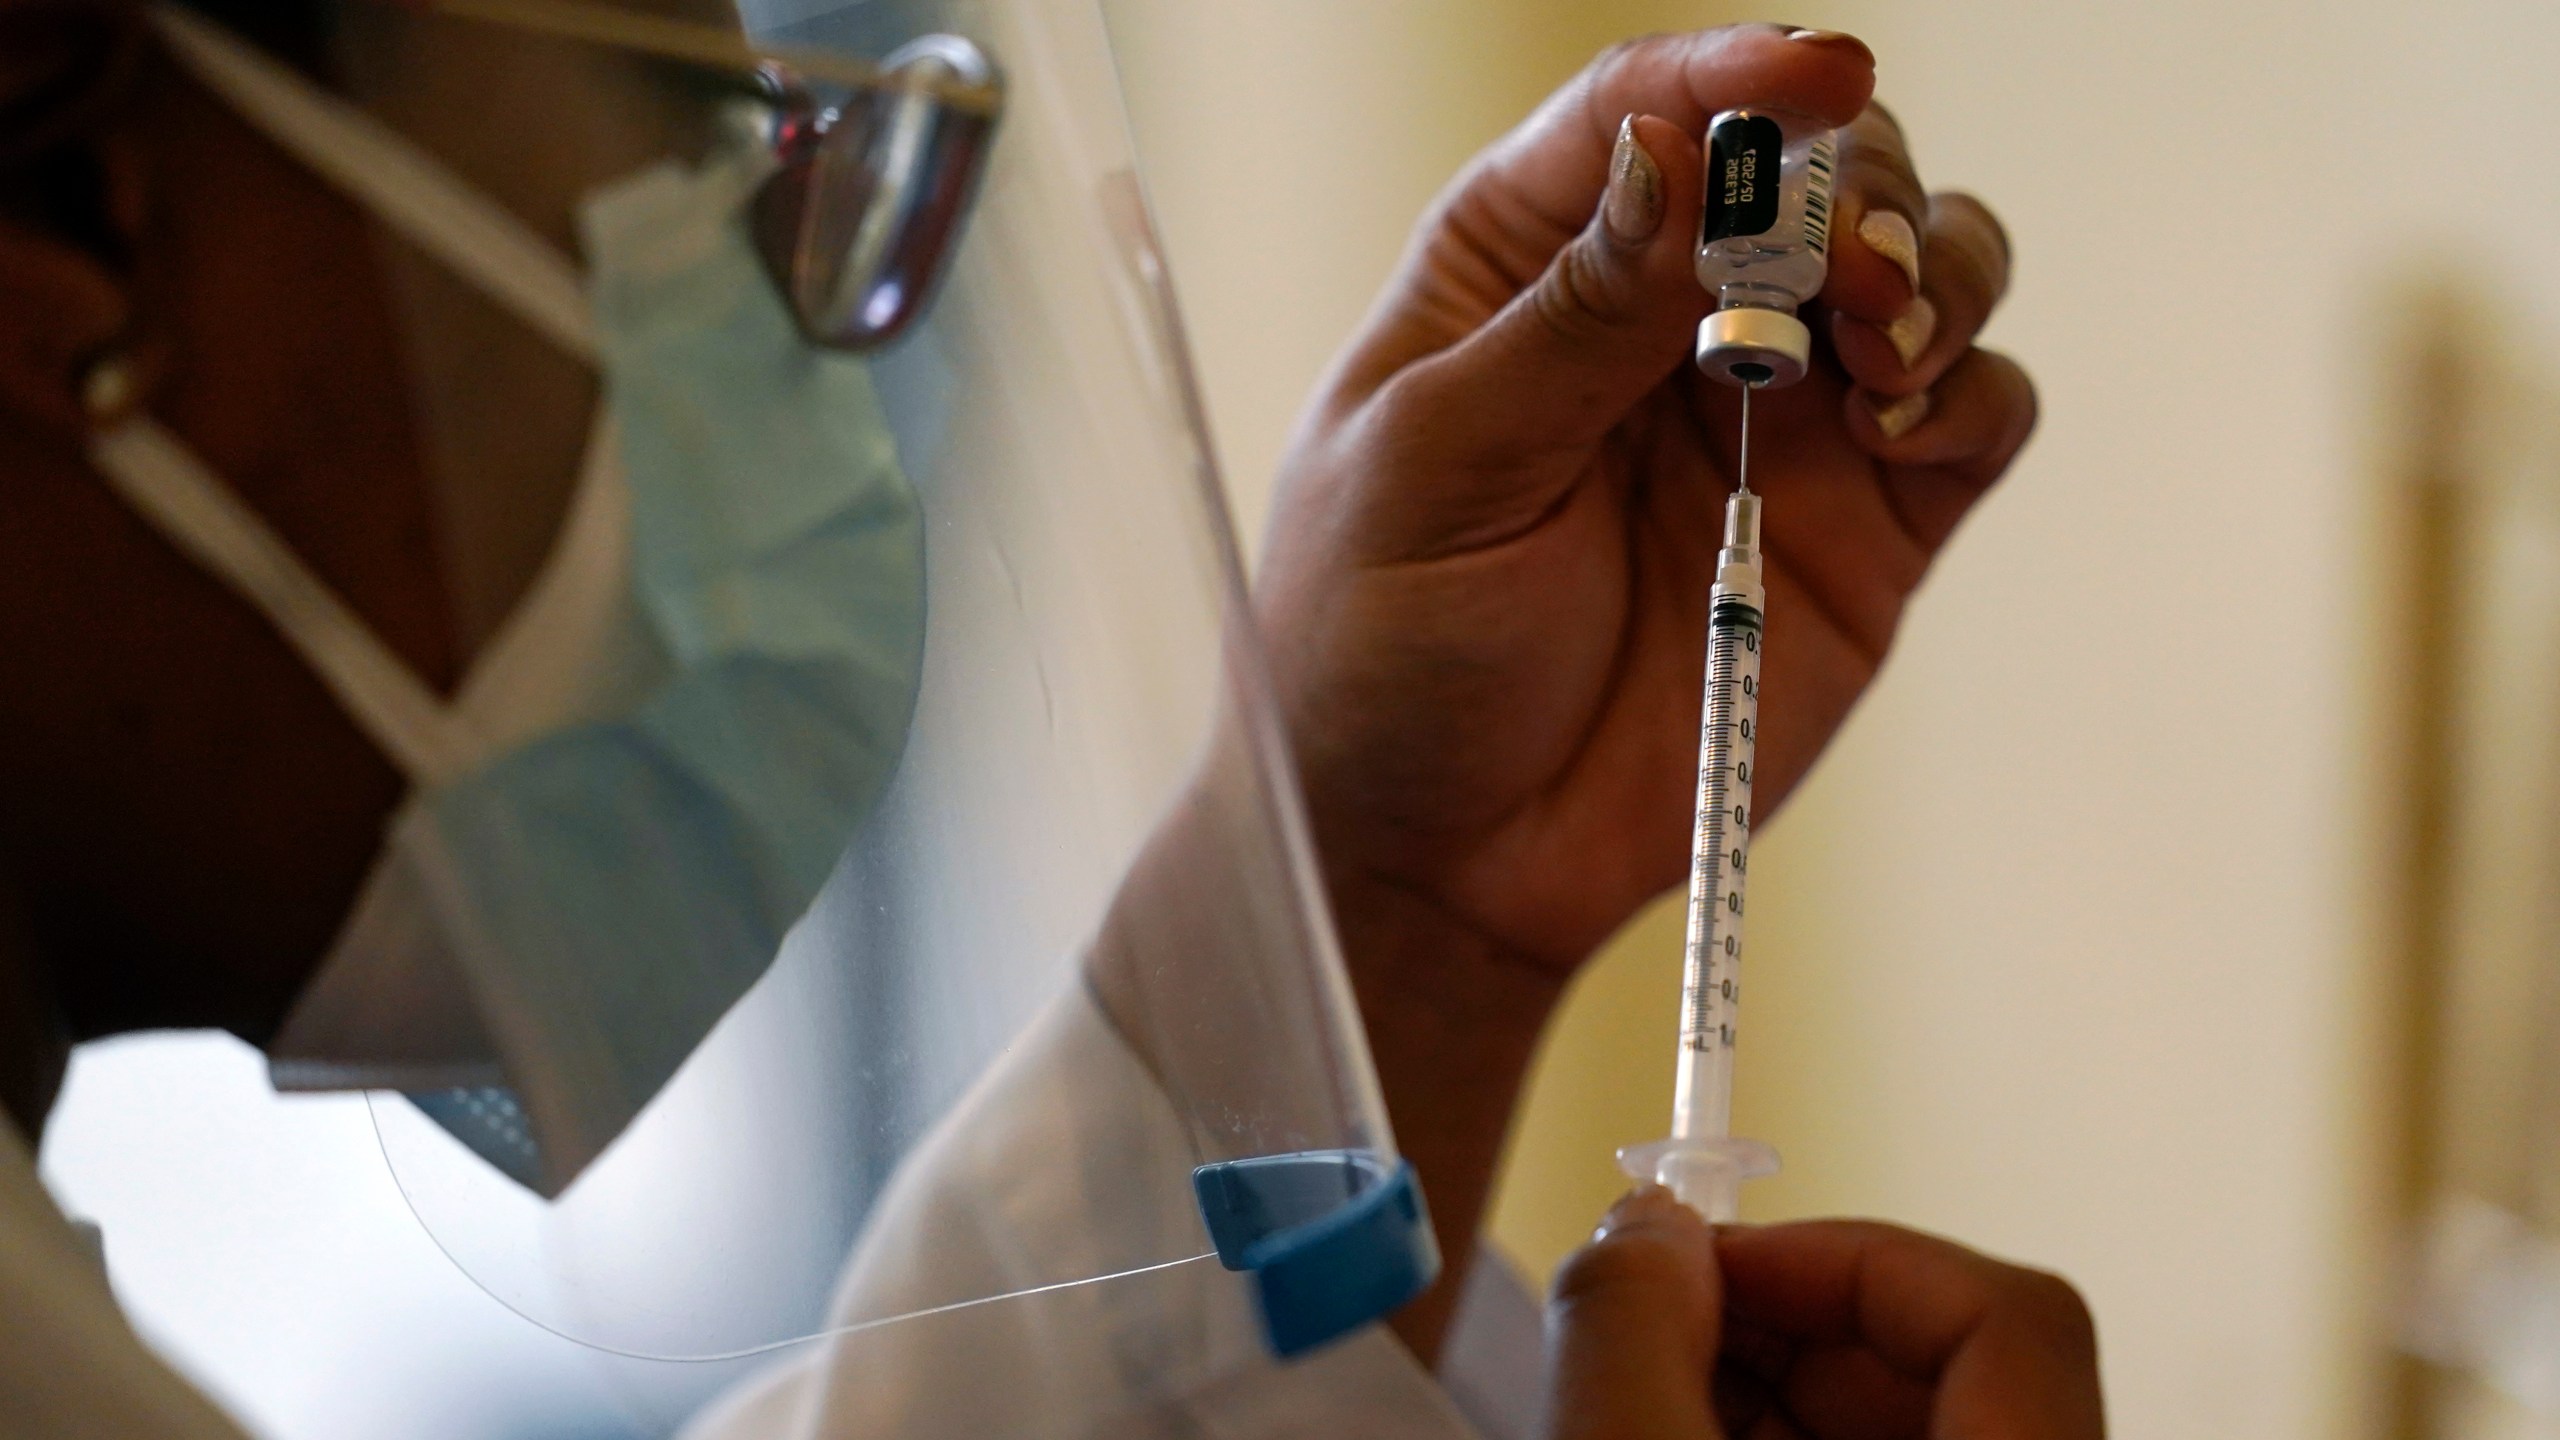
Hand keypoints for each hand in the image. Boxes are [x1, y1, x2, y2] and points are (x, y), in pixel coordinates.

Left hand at [1259, 26, 2032, 972]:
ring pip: (1921, 268)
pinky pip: (1973, 415)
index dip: (1740, 73)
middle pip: (1815, 171)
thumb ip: (1566, 319)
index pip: (1647, 114)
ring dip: (1934, 269)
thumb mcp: (1435, 470)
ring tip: (1880, 348)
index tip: (1821, 73)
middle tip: (1846, 275)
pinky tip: (1904, 427)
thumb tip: (1672, 153)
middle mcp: (1667, 319)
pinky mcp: (1864, 528)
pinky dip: (1974, 392)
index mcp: (1528, 269)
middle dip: (1855, 189)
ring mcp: (1779, 420)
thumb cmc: (1384, 651)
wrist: (1442, 857)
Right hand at [1548, 1189, 2104, 1439]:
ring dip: (1764, 1388)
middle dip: (1784, 1321)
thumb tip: (1646, 1225)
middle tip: (1657, 1324)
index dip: (1850, 1258)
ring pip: (1899, 1423)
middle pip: (1940, 1361)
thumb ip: (1632, 1330)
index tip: (1719, 1258)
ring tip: (1648, 1403)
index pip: (2010, 1316)